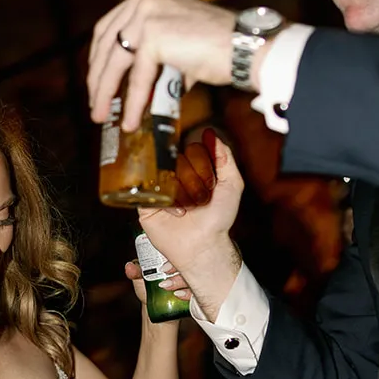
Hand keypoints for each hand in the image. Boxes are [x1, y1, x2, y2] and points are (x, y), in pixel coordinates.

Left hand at [89, 0, 236, 133]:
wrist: (245, 48)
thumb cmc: (217, 47)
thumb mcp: (174, 42)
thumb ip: (150, 54)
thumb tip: (129, 84)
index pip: (109, 27)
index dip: (98, 58)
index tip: (95, 80)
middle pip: (106, 43)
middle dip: (97, 78)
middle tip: (95, 104)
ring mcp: (147, 14)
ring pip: (116, 62)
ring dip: (106, 93)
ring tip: (103, 116)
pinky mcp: (154, 35)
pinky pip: (137, 77)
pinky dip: (132, 102)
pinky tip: (130, 120)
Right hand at [139, 132, 244, 318]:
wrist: (203, 245)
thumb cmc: (219, 218)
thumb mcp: (232, 184)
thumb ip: (225, 157)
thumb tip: (210, 133)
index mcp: (193, 168)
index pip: (192, 149)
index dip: (202, 163)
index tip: (211, 182)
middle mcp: (175, 175)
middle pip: (177, 159)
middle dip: (193, 179)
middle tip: (200, 199)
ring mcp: (159, 187)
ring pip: (163, 172)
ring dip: (181, 191)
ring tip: (188, 208)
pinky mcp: (145, 202)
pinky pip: (149, 189)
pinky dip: (166, 200)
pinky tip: (176, 211)